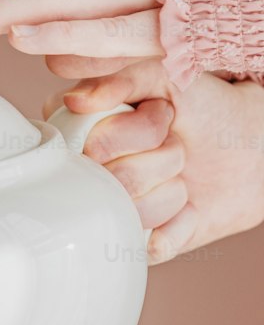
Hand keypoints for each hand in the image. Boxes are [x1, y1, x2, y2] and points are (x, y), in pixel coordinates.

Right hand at [45, 56, 263, 261]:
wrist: (249, 149)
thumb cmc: (206, 109)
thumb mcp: (168, 77)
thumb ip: (122, 78)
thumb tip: (77, 102)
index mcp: (79, 131)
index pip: (96, 146)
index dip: (142, 131)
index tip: (165, 114)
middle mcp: (85, 175)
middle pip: (118, 181)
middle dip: (164, 158)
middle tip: (176, 145)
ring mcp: (107, 213)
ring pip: (134, 214)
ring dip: (174, 191)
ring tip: (180, 173)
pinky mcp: (134, 247)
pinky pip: (151, 247)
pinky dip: (180, 225)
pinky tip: (185, 208)